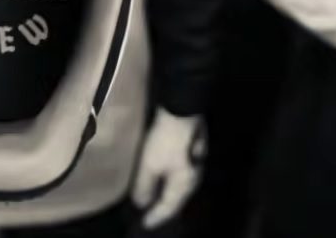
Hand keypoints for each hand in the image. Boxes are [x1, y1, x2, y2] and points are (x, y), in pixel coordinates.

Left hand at [131, 109, 204, 229]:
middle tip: (151, 215)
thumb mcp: (149, 165)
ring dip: (166, 195)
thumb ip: (144, 187)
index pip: (168, 208)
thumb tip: (141, 204)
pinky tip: (162, 179)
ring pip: (179, 188)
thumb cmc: (165, 142)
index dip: (155, 217)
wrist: (182, 111)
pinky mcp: (191, 154)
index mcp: (183, 186)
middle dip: (163, 209)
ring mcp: (194, 166)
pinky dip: (169, 182)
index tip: (145, 224)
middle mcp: (193, 179)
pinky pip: (179, 176)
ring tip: (155, 199)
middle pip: (176, 200)